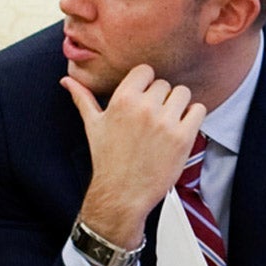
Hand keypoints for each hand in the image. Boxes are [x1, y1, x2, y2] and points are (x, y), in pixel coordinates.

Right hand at [63, 62, 206, 251]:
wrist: (121, 194)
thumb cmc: (107, 161)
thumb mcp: (93, 126)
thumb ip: (82, 99)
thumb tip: (67, 81)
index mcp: (123, 99)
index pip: (145, 71)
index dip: (145, 85)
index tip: (143, 100)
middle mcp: (145, 107)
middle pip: (164, 84)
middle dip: (160, 100)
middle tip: (152, 120)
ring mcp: (165, 122)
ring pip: (183, 94)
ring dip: (178, 106)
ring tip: (166, 124)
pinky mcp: (182, 137)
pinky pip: (198, 110)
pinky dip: (192, 118)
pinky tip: (179, 130)